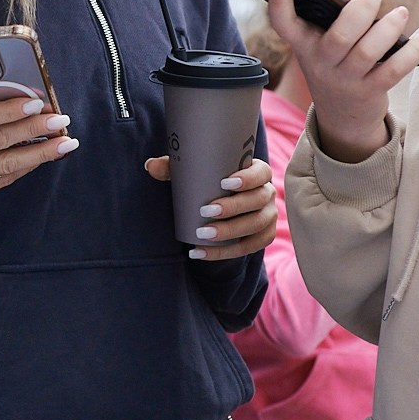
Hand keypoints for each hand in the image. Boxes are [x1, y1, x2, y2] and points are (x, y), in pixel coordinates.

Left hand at [144, 155, 276, 260]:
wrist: (221, 203)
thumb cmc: (209, 181)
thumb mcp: (193, 172)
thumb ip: (172, 168)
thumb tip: (151, 166)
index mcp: (257, 172)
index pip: (261, 172)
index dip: (248, 178)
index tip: (226, 183)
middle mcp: (267, 194)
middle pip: (258, 200)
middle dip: (233, 207)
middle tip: (206, 211)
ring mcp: (268, 217)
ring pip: (256, 226)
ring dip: (230, 232)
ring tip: (202, 235)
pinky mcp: (262, 237)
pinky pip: (249, 248)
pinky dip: (224, 253)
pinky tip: (201, 253)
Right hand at [267, 0, 418, 162]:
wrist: (341, 117)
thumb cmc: (334, 66)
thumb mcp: (320, 47)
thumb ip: (331, 23)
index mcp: (304, 45)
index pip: (283, 23)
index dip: (279, 1)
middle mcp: (321, 63)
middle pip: (340, 37)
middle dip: (360, 10)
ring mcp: (345, 80)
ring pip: (369, 52)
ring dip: (389, 28)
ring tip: (402, 13)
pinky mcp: (370, 92)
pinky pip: (394, 71)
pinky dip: (412, 51)